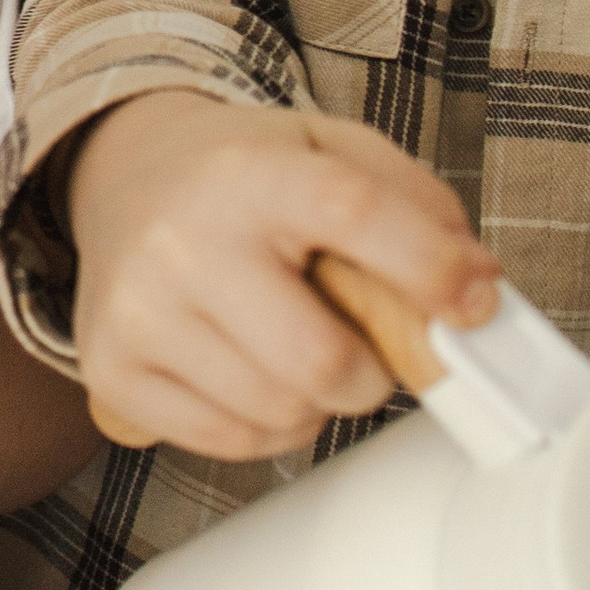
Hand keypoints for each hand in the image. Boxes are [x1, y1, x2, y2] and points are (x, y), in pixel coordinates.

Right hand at [67, 90, 496, 459]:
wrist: (124, 176)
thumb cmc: (244, 174)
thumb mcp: (330, 147)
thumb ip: (415, 201)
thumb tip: (476, 287)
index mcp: (248, 172)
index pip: (354, 215)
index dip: (431, 269)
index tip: (474, 305)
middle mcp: (182, 241)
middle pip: (320, 359)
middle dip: (370, 371)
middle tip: (361, 345)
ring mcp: (139, 313)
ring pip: (279, 412)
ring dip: (318, 402)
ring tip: (297, 350)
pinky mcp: (113, 372)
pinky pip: (230, 442)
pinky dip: (268, 426)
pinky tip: (255, 375)